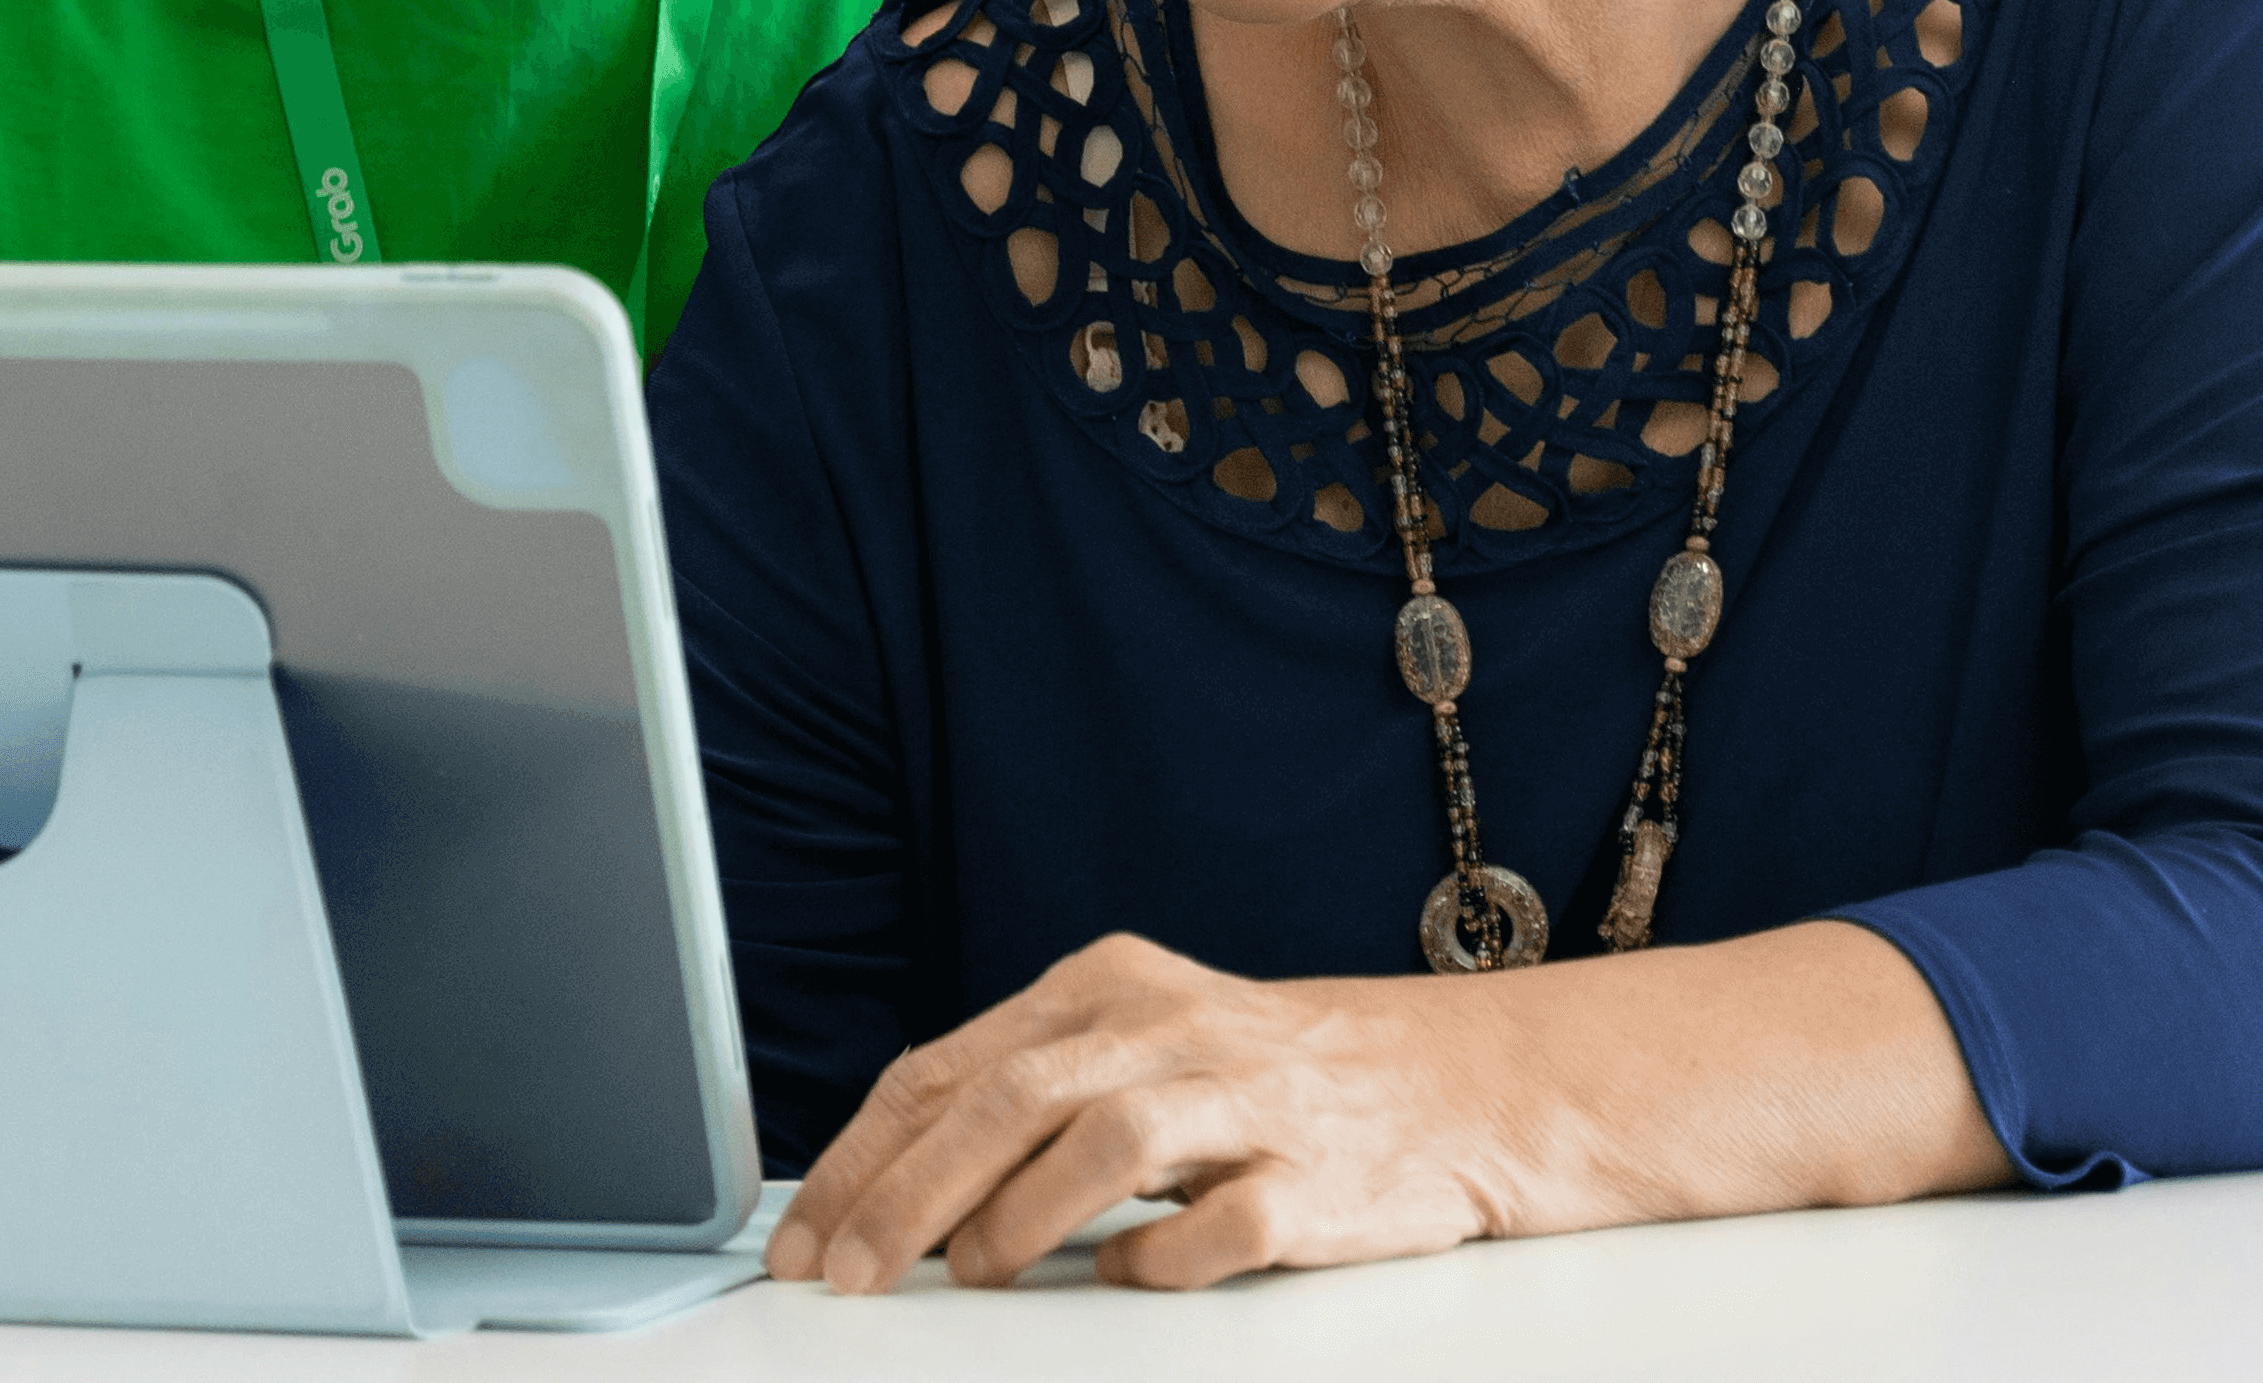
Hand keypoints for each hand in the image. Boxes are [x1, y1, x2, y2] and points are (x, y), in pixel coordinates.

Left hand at [767, 934, 1509, 1293]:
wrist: (1456, 1087)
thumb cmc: (1266, 1078)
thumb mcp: (1135, 1045)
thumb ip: (1024, 1093)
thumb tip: (884, 1183)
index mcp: (1104, 986)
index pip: (947, 1071)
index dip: (861, 1160)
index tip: (806, 1239)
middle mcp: (1169, 1030)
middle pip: (1007, 1102)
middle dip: (904, 1198)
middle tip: (849, 1275)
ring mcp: (1247, 1105)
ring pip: (1104, 1146)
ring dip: (1015, 1218)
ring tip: (969, 1272)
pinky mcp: (1314, 1184)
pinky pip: (1217, 1230)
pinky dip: (1151, 1260)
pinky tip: (1118, 1275)